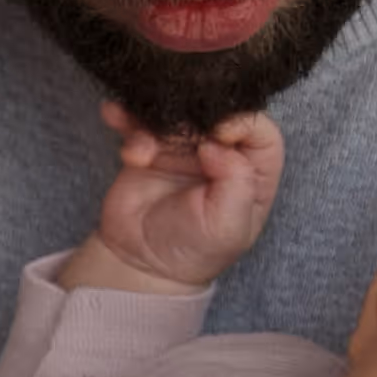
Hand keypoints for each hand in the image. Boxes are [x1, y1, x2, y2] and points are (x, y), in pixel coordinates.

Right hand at [60, 105, 283, 293]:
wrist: (142, 263)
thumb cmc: (194, 250)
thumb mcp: (227, 226)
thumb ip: (236, 183)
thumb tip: (217, 143)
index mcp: (253, 173)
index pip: (261, 133)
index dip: (243, 123)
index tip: (219, 134)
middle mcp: (222, 154)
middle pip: (216, 114)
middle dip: (193, 116)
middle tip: (173, 135)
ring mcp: (184, 148)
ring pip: (175, 113)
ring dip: (154, 121)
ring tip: (142, 151)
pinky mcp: (150, 146)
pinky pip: (139, 120)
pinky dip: (126, 116)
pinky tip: (114, 116)